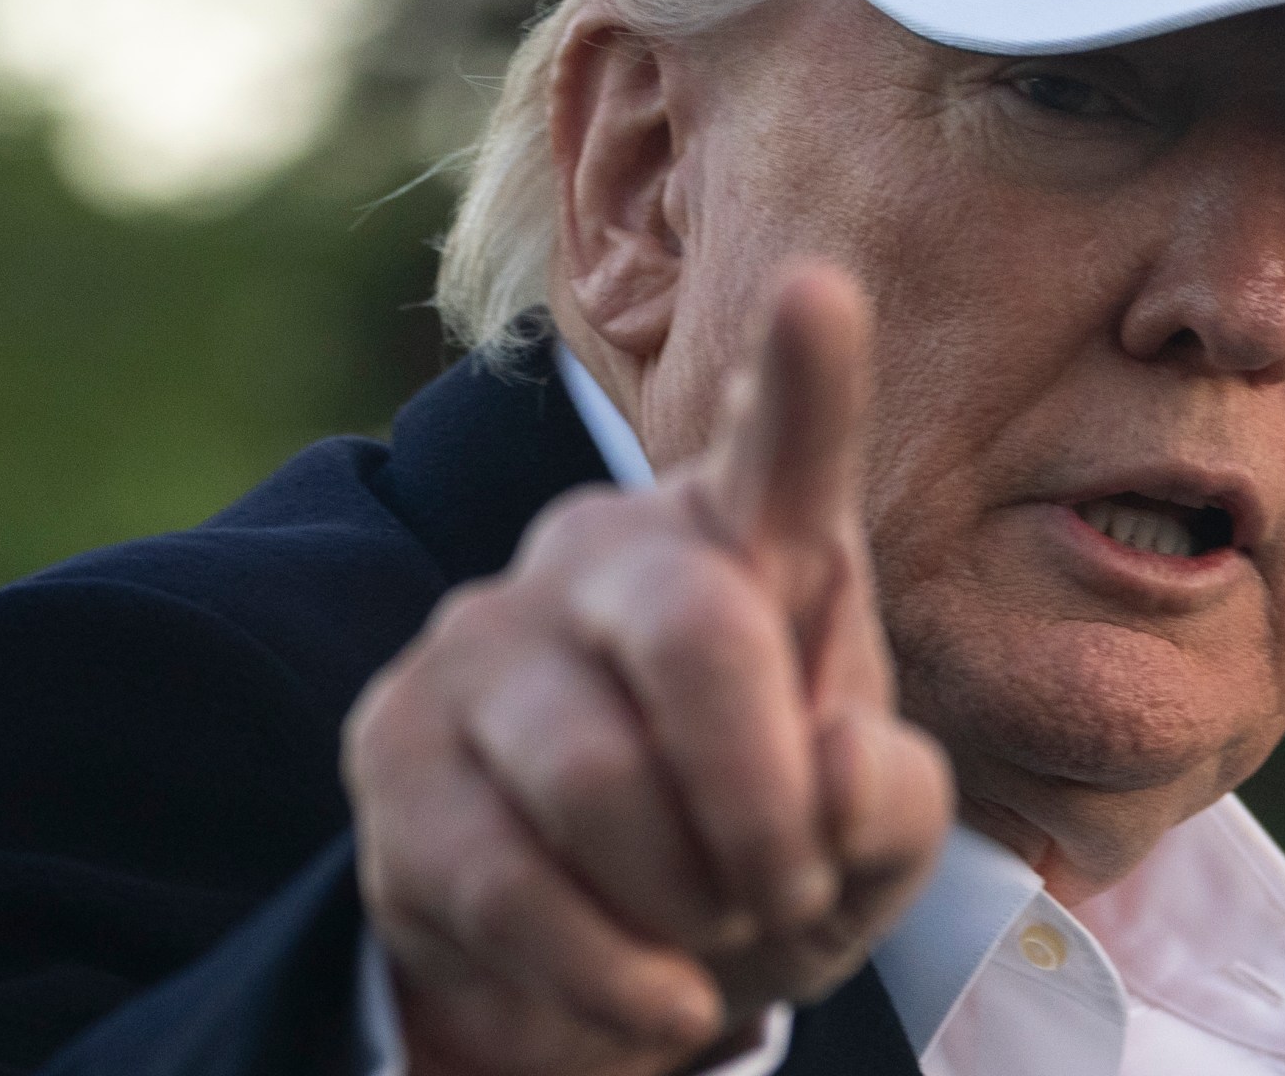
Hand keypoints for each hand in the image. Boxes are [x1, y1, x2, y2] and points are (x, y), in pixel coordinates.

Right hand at [343, 266, 953, 1075]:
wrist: (630, 960)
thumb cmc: (774, 851)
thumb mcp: (870, 841)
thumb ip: (891, 796)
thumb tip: (834, 768)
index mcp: (752, 540)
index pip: (782, 447)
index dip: (803, 377)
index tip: (822, 290)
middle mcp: (610, 550)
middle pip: (693, 630)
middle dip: (762, 799)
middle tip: (789, 885)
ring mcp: (485, 637)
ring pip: (594, 773)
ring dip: (685, 896)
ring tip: (715, 927)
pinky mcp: (394, 749)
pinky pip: (503, 876)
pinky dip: (611, 972)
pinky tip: (661, 994)